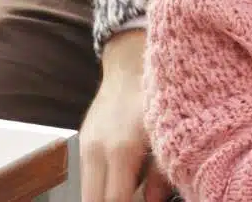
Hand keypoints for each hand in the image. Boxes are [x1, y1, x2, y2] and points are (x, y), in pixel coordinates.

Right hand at [80, 30, 175, 201]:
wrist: (130, 63)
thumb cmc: (157, 95)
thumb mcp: (168, 132)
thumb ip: (161, 172)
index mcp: (122, 150)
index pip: (114, 200)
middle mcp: (98, 151)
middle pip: (94, 199)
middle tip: (132, 198)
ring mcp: (86, 145)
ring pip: (87, 188)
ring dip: (104, 193)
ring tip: (128, 188)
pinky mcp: (82, 140)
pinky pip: (87, 172)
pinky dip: (101, 180)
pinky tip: (121, 173)